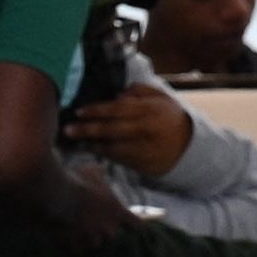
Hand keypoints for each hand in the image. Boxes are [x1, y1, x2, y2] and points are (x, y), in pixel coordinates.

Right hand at [51, 166, 132, 248]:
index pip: (135, 223)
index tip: (139, 226)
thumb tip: (99, 170)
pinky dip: (74, 244)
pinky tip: (69, 241)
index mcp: (117, 211)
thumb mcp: (92, 171)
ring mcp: (92, 236)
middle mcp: (108, 227)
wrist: (61, 195)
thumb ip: (99, 173)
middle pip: (113, 235)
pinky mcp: (77, 241)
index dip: (137, 224)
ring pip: (95, 243)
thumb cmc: (80, 180)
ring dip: (91, 238)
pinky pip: (78, 247)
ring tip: (82, 233)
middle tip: (99, 223)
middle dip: (107, 230)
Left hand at [61, 84, 195, 177]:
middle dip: (88, 130)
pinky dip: (102, 153)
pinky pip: (118, 159)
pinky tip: (90, 148)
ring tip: (75, 139)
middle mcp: (146, 130)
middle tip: (68, 129)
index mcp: (150, 110)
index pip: (119, 110)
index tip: (79, 112)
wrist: (188, 146)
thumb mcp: (160, 97)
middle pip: (112, 130)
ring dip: (91, 144)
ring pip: (113, 147)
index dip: (97, 111)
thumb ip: (139, 91)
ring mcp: (144, 149)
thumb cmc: (168, 116)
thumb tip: (117, 95)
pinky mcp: (141, 164)